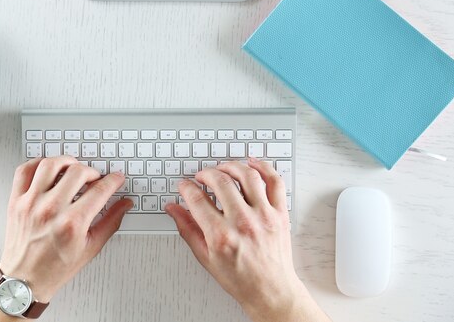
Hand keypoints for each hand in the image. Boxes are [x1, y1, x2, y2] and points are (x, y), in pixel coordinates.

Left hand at [0, 156, 132, 302]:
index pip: (99, 190)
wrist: (25, 281)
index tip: (115, 178)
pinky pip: (25, 170)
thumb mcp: (91, 247)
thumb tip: (124, 204)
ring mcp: (31, 203)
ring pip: (50, 165)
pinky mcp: (16, 201)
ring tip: (73, 169)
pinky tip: (48, 170)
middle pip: (78, 172)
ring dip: (66, 162)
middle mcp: (50, 210)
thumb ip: (110, 221)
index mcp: (72, 224)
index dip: (113, 181)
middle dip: (92, 172)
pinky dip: (38, 163)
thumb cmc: (55, 268)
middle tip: (95, 178)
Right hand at [165, 158, 329, 321]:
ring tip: (221, 168)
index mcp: (220, 235)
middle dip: (205, 173)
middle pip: (220, 181)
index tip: (184, 186)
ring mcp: (264, 216)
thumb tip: (173, 209)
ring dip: (230, 166)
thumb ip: (187, 228)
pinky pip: (274, 182)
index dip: (186, 187)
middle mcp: (242, 222)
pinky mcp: (279, 214)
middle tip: (201, 176)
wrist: (270, 290)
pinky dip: (264, 167)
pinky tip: (252, 163)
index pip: (196, 199)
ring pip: (246, 176)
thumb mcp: (205, 257)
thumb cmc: (240, 278)